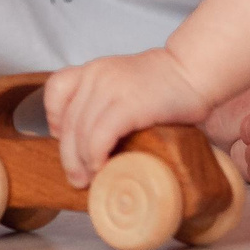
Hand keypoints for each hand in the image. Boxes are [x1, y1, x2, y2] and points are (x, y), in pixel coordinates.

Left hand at [44, 48, 212, 186]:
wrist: (195, 71)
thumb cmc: (167, 87)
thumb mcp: (125, 86)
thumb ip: (106, 105)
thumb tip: (92, 146)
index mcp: (94, 70)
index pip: (56, 90)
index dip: (54, 119)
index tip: (65, 141)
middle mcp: (96, 75)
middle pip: (67, 121)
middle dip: (69, 156)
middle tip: (77, 178)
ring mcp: (110, 88)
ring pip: (80, 133)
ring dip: (82, 162)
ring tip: (92, 178)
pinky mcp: (127, 104)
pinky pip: (98, 136)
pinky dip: (96, 156)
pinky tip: (104, 167)